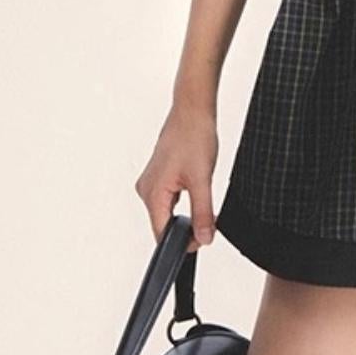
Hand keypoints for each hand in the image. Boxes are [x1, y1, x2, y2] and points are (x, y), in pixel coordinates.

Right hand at [134, 102, 219, 249]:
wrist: (192, 111)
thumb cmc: (193, 137)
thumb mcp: (202, 180)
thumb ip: (202, 213)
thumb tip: (204, 238)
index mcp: (152, 192)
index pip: (162, 233)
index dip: (183, 242)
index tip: (202, 239)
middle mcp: (146, 189)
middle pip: (164, 224)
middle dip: (187, 228)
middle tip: (209, 220)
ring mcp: (151, 182)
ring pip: (168, 212)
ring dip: (186, 214)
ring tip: (201, 194)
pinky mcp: (158, 176)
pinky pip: (168, 200)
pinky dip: (183, 203)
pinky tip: (195, 187)